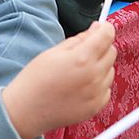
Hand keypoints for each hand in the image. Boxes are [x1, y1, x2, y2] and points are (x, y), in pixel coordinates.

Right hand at [2, 20, 116, 138]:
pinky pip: (106, 88)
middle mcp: (94, 76)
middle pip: (112, 51)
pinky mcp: (96, 107)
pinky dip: (99, 83)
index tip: (101, 28)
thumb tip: (95, 29)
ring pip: (110, 70)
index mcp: (82, 59)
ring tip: (79, 70)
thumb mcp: (53, 52)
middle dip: (101, 46)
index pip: (107, 35)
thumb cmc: (35, 81)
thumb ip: (79, 39)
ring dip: (100, 65)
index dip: (105, 27)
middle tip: (84, 50)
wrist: (26, 111)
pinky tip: (81, 84)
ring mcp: (96, 93)